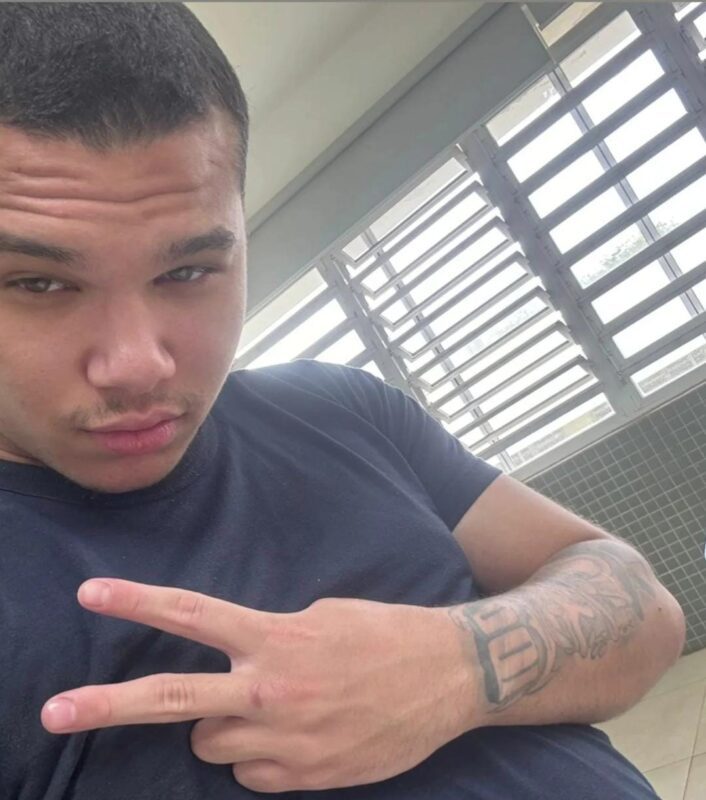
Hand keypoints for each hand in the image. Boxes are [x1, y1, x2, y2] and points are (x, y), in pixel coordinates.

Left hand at [41, 579, 476, 791]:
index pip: (193, 615)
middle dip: (108, 707)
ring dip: (225, 726)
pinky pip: (250, 773)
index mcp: (277, 638)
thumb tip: (237, 668)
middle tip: (55, 711)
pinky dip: (259, 756)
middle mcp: (272, 691)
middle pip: (175, 701)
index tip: (91, 593)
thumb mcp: (326, 617)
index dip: (138, 602)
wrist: (450, 678)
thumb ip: (272, 640)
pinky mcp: (304, 780)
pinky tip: (300, 735)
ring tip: (272, 706)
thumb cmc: (386, 634)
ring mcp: (286, 743)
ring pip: (213, 743)